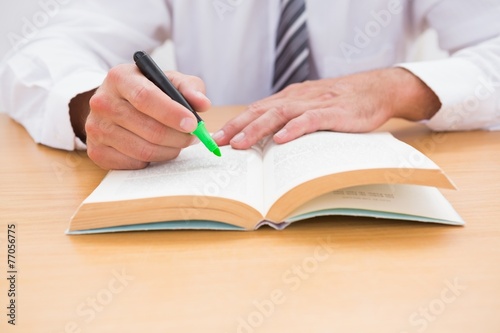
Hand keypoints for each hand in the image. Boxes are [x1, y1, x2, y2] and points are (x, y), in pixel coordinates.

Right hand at [83, 64, 210, 168]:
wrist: (113, 104)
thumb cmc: (146, 91)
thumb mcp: (167, 81)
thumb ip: (189, 88)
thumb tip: (203, 104)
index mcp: (120, 78)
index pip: (145, 98)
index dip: (172, 114)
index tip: (193, 124)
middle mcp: (102, 102)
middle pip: (149, 129)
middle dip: (178, 137)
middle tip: (192, 137)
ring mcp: (96, 128)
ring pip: (143, 151)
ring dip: (169, 151)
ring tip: (178, 143)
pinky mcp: (96, 151)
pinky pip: (133, 163)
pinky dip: (151, 160)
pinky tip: (156, 149)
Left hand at [214, 68, 440, 148]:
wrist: (376, 89)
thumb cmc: (341, 102)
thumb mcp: (311, 107)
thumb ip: (291, 118)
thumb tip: (267, 138)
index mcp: (290, 98)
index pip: (256, 110)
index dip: (235, 123)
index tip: (217, 138)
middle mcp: (298, 98)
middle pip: (261, 110)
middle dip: (237, 127)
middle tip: (218, 142)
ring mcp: (315, 104)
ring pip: (280, 114)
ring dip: (257, 129)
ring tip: (241, 144)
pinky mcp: (333, 112)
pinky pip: (310, 119)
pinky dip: (294, 128)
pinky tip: (281, 139)